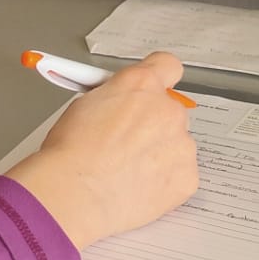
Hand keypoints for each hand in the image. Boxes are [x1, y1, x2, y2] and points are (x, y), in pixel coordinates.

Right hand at [4, 52, 197, 249]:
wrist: (76, 194)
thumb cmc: (70, 151)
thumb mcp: (83, 104)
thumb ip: (113, 99)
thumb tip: (119, 105)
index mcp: (140, 85)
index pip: (167, 66)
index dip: (158, 77)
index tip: (150, 89)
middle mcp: (167, 109)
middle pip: (170, 110)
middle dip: (152, 123)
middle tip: (124, 142)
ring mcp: (182, 144)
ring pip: (176, 144)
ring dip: (158, 153)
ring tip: (125, 171)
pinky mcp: (187, 177)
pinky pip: (180, 175)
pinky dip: (163, 181)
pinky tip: (136, 187)